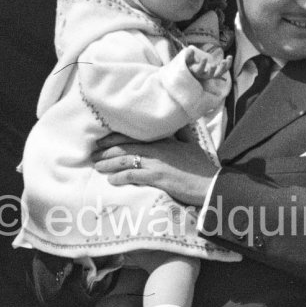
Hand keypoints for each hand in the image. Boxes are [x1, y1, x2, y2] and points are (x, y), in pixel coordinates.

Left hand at [92, 133, 217, 205]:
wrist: (211, 183)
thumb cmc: (201, 165)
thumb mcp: (191, 144)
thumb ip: (180, 134)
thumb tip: (177, 123)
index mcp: (164, 139)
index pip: (135, 135)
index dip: (116, 137)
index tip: (103, 139)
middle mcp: (158, 148)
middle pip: (126, 146)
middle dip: (107, 149)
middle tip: (94, 153)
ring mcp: (157, 162)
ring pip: (126, 159)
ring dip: (108, 163)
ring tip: (96, 166)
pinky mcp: (158, 177)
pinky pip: (133, 175)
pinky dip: (119, 176)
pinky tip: (110, 180)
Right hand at [186, 47, 231, 80]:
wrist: (197, 68)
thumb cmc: (191, 63)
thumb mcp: (188, 59)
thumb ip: (188, 55)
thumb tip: (190, 50)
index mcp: (197, 72)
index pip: (200, 70)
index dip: (202, 65)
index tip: (204, 58)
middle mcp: (206, 75)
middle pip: (210, 75)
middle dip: (213, 70)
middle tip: (214, 64)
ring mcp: (213, 74)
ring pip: (219, 73)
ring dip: (223, 67)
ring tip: (224, 60)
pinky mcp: (219, 71)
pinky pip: (225, 69)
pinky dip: (228, 64)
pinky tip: (229, 56)